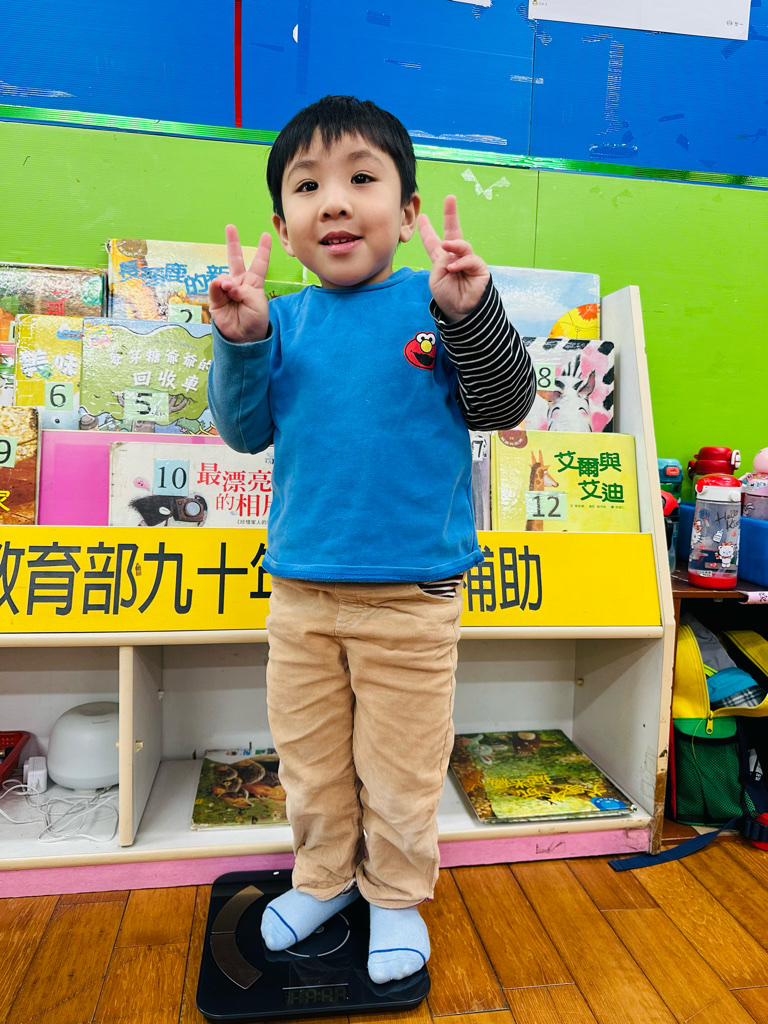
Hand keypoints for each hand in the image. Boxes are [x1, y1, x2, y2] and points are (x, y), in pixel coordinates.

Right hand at [208, 225, 271, 342]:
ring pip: (224, 276)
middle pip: (235, 259)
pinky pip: (215, 287)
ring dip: (228, 282)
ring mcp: (226, 290)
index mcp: (254, 283)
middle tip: (230, 227)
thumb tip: (225, 284)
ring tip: (232, 291)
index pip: (259, 263)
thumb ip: (243, 289)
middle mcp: (239, 283)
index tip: (266, 235)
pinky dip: (219, 286)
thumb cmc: (255, 320)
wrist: (245, 337)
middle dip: (233, 243)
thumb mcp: (257, 302)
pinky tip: (224, 289)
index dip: (263, 249)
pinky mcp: (216, 299)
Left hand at [417, 196, 489, 321]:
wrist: (460, 312)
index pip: (434, 242)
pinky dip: (461, 262)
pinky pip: (470, 259)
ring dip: (453, 244)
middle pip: (453, 232)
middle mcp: (456, 257)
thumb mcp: (436, 277)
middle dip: (451, 215)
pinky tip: (453, 268)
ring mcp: (468, 261)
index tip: (422, 217)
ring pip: (462, 245)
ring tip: (445, 246)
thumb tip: (449, 251)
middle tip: (450, 198)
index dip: (428, 230)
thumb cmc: (447, 297)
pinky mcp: (479, 268)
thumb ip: (440, 261)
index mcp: (442, 260)